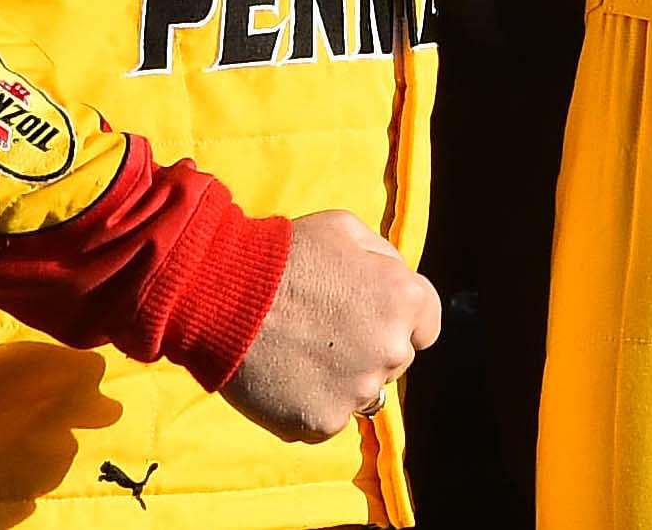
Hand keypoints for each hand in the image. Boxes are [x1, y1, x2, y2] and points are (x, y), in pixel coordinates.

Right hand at [218, 209, 443, 442]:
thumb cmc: (286, 255)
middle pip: (394, 360)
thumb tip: (394, 278)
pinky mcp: (323, 422)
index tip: (369, 315)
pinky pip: (327, 418)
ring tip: (299, 352)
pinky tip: (285, 376)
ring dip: (340, 378)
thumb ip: (383, 257)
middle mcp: (391, 350)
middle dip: (369, 347)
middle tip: (324, 330)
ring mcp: (358, 391)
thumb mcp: (346, 229)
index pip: (426, 325)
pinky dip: (309, 403)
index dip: (397, 318)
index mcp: (404, 300)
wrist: (226, 295)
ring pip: (360, 391)